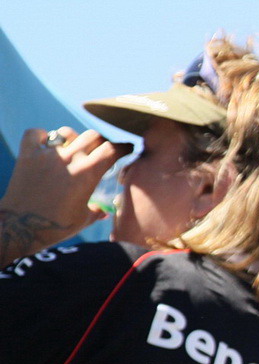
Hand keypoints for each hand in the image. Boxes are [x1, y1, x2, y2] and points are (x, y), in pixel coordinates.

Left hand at [0, 127, 128, 243]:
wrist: (22, 226)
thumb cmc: (57, 226)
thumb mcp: (83, 219)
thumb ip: (96, 211)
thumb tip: (104, 212)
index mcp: (88, 174)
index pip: (112, 150)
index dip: (123, 147)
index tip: (127, 148)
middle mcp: (69, 160)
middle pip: (93, 136)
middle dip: (102, 142)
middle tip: (101, 150)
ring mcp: (47, 155)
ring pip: (67, 132)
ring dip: (74, 138)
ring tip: (73, 148)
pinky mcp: (27, 154)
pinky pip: (36, 133)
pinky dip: (42, 136)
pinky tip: (45, 145)